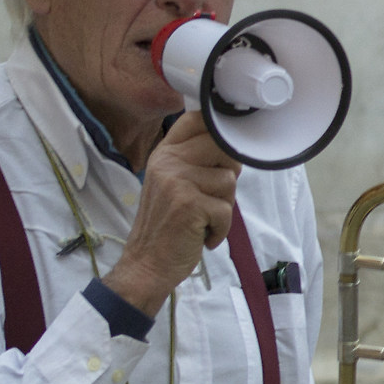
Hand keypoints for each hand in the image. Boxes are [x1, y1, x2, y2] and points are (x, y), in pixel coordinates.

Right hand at [105, 115, 240, 314]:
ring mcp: (176, 181)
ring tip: (202, 219)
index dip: (219, 131)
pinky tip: (203, 234)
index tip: (223, 152)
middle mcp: (168, 162)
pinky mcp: (189, 203)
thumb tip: (236, 145)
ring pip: (229, 180)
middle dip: (227, 176)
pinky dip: (221, 228)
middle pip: (222, 148)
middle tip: (210, 199)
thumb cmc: (168, 226)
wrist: (147, 264)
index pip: (196, 120)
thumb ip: (196, 161)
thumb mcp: (174, 185)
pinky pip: (226, 209)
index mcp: (164, 153)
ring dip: (224, 206)